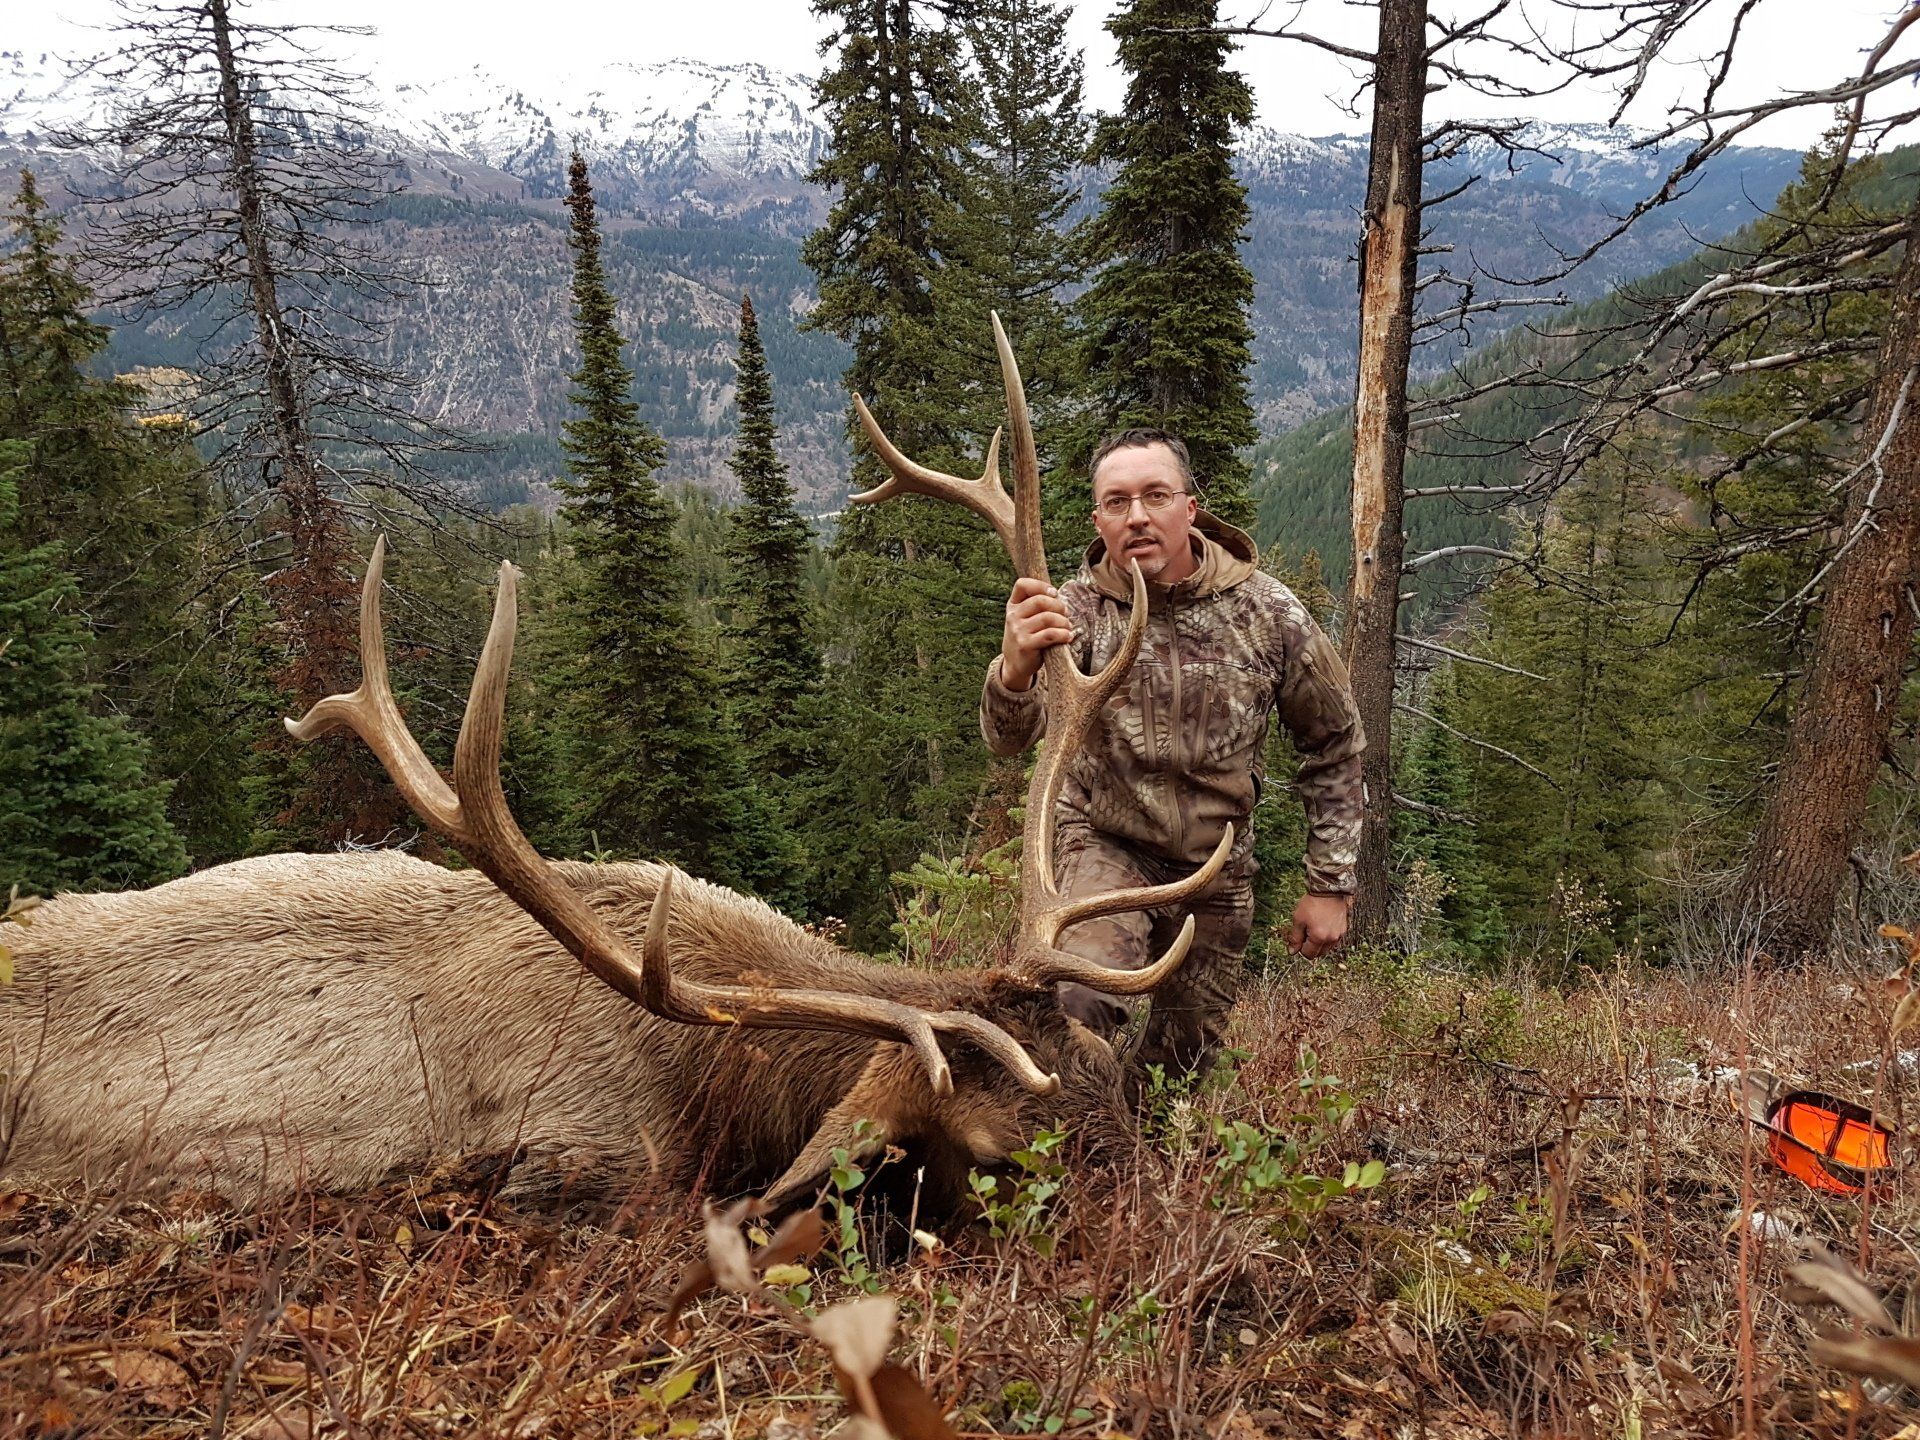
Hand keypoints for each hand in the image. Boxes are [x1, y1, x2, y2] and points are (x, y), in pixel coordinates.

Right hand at [1000, 576, 1072, 691]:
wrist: (1015, 664)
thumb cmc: (1027, 637)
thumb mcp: (1025, 618)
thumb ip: (1037, 606)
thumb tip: (1060, 597)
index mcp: (1013, 605)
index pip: (1022, 585)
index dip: (1040, 586)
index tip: (1054, 594)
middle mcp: (1012, 616)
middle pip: (1040, 601)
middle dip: (1058, 606)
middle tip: (1066, 614)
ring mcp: (1018, 631)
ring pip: (1047, 618)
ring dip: (1063, 622)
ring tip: (1067, 627)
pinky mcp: (1025, 644)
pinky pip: (1049, 634)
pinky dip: (1063, 634)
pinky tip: (1068, 637)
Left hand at [1287, 893, 1351, 958]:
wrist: (1328, 890)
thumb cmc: (1311, 904)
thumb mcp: (1298, 920)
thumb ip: (1295, 938)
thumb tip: (1292, 952)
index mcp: (1319, 938)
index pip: (1308, 954)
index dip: (1301, 947)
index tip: (1299, 936)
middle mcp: (1331, 939)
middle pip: (1319, 953)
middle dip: (1310, 946)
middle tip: (1306, 931)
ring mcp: (1339, 934)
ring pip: (1327, 947)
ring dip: (1319, 942)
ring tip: (1315, 926)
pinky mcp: (1344, 929)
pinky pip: (1334, 939)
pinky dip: (1327, 936)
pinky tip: (1323, 924)